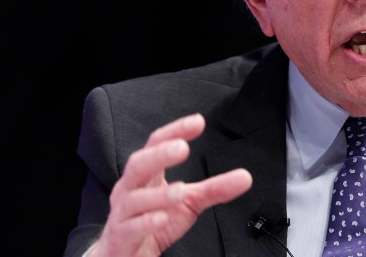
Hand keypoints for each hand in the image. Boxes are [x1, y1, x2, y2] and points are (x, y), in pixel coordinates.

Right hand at [89, 113, 252, 256]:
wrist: (126, 254)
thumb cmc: (153, 221)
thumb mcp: (189, 202)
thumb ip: (214, 188)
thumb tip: (245, 177)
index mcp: (147, 175)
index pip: (156, 144)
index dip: (175, 130)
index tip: (198, 122)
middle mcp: (130, 189)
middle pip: (138, 165)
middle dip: (159, 155)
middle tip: (182, 148)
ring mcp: (123, 213)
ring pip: (134, 199)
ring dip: (159, 194)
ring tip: (181, 190)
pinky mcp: (120, 238)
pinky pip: (130, 228)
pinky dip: (146, 222)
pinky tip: (162, 218)